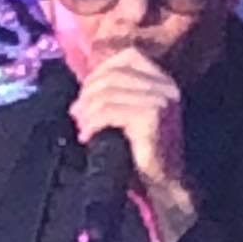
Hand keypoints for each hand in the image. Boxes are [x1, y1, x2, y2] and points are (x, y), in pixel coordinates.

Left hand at [70, 48, 196, 241]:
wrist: (164, 183)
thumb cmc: (143, 152)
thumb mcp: (129, 114)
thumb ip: (114, 95)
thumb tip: (81, 94)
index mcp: (163, 79)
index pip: (127, 57)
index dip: (99, 72)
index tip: (84, 96)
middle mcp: (166, 85)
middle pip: (113, 74)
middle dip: (88, 94)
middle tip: (76, 115)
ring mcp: (161, 99)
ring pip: (108, 93)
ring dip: (87, 111)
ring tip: (82, 128)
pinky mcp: (152, 116)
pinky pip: (110, 111)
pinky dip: (93, 122)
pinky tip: (88, 136)